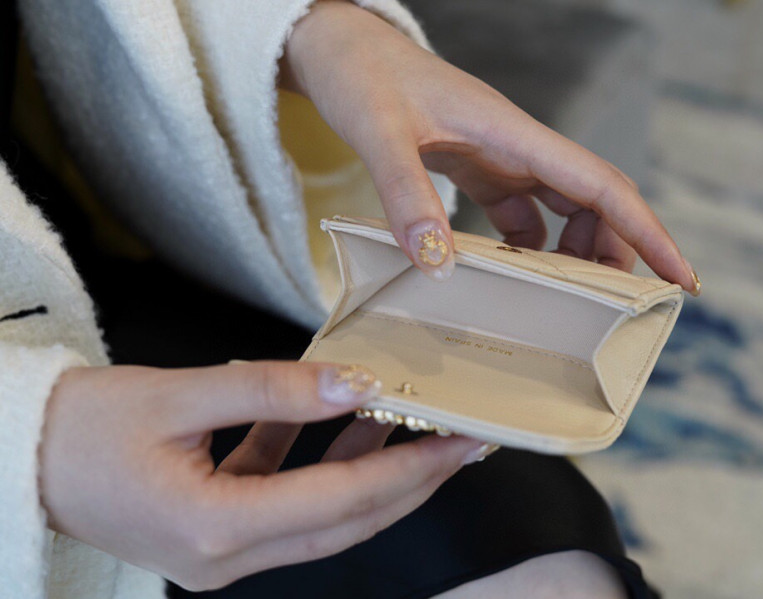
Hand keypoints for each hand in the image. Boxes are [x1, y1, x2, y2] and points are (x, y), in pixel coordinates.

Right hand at [39, 361, 483, 589]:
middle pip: (346, 520)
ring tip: (411, 424)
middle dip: (410, 481)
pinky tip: (329, 416)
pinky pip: (283, 497)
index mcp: (217, 529)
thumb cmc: (83, 428)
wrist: (21, 458)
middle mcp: (228, 556)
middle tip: (462, 442)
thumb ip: (272, 390)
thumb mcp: (178, 395)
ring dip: (366, 468)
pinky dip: (311, 459)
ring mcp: (223, 552)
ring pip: (322, 514)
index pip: (341, 499)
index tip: (461, 443)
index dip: (410, 470)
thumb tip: (352, 382)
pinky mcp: (217, 531)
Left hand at [279, 0, 699, 293]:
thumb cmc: (364, 78)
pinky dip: (531, 251)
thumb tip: (438, 266)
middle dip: (619, 253)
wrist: (344, 51)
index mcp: (515, 134)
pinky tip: (518, 279)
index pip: (601, 184)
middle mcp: (520, 147)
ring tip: (575, 304)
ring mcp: (502, 159)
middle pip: (595, 203)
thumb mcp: (380, 134)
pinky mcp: (480, 171)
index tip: (680, 278)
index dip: (647, 232)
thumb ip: (406, 194)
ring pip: (565, 211)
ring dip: (579, 254)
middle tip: (624, 311)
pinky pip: (523, 217)